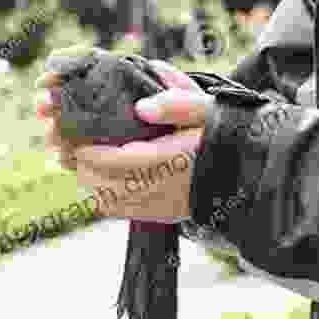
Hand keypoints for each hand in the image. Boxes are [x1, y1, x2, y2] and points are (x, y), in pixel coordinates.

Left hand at [34, 53, 214, 221]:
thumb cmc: (224, 132)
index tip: (77, 142)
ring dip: (93, 183)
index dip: (92, 154)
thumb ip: (176, 103)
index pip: (119, 160)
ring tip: (83, 164)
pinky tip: (100, 184)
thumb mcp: (207, 108)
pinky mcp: (167, 214)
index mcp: (172, 158)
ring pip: (114, 200)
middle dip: (85, 168)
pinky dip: (106, 199)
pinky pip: (126, 212)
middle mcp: (165, 186)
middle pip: (109, 183)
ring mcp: (165, 204)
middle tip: (71, 151)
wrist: (247, 171)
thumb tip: (141, 107)